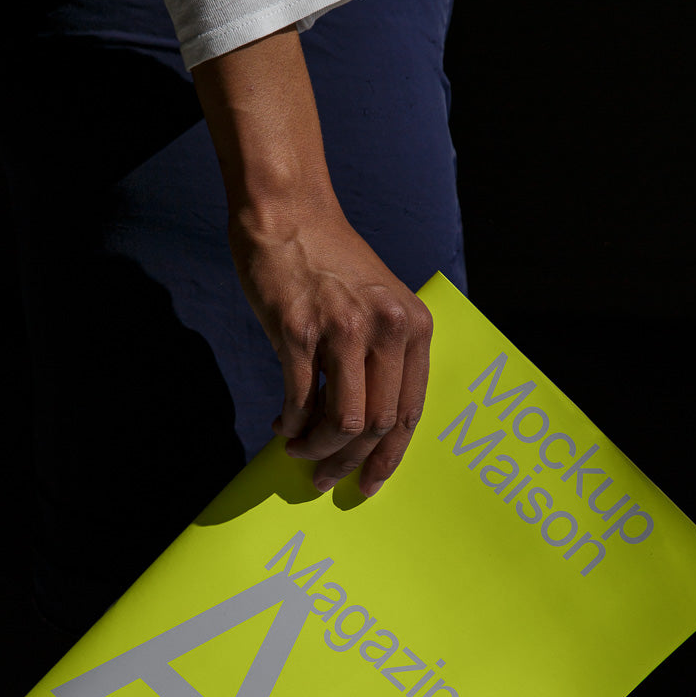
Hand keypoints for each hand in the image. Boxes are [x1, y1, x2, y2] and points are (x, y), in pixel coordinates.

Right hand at [227, 193, 433, 496]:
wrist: (289, 213)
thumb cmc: (330, 262)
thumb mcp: (378, 303)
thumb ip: (382, 356)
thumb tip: (364, 427)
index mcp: (413, 327)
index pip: (410, 411)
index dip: (390, 456)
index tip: (371, 483)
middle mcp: (386, 329)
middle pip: (379, 424)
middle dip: (350, 461)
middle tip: (325, 479)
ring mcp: (343, 330)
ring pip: (344, 421)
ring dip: (319, 449)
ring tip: (299, 453)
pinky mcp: (299, 330)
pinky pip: (301, 399)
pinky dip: (292, 424)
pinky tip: (283, 427)